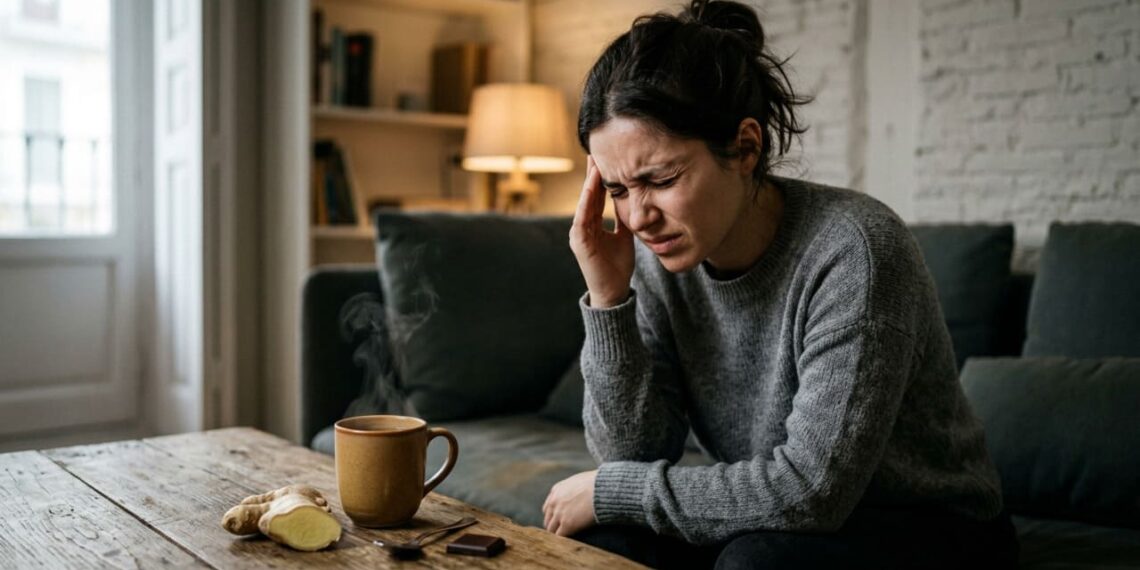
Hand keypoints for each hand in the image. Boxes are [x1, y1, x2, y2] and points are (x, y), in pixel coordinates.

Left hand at [542, 470, 596, 536]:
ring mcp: (559, 514)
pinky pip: (559, 536)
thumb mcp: (580, 480)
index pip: (548, 507)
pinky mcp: (567, 524)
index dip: (553, 514)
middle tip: (560, 531)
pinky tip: (568, 542)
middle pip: (548, 519)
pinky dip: (563, 540)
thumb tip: (582, 492)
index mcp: (557, 490)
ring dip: (557, 533)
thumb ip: (574, 488)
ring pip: (551, 529)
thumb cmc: (598, 484)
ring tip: (564, 539)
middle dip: (553, 525)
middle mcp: (554, 502)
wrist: (601, 490)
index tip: (559, 520)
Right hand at [569, 156, 633, 307]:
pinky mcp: (579, 241)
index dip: (601, 177)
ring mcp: (579, 232)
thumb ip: (625, 218)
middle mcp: (583, 225)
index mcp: (593, 223)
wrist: (614, 290)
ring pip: (584, 201)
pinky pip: (582, 216)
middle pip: (588, 193)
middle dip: (593, 172)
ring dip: (589, 182)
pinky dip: (587, 199)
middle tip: (596, 150)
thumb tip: (634, 200)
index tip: (607, 157)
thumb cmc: (618, 265)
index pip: (597, 195)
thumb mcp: (626, 235)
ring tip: (595, 163)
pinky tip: (592, 185)